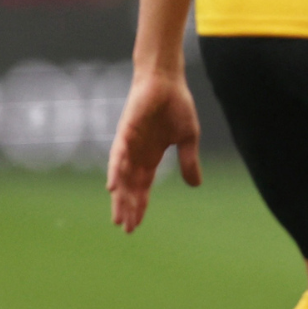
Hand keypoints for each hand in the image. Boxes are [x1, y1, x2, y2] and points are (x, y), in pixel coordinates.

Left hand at [107, 69, 202, 231]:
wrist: (166, 80)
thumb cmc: (176, 105)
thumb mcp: (188, 138)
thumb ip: (189, 161)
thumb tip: (195, 185)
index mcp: (150, 156)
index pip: (142, 186)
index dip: (139, 205)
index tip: (136, 225)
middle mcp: (135, 153)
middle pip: (129, 186)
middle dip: (127, 207)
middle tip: (125, 228)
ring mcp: (128, 143)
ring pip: (121, 176)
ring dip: (120, 196)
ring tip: (118, 215)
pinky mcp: (126, 131)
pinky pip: (118, 155)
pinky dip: (115, 171)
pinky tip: (112, 187)